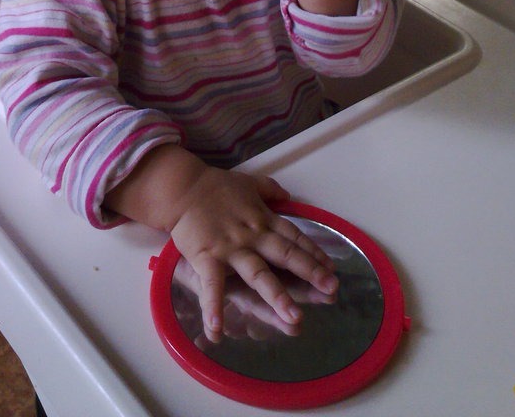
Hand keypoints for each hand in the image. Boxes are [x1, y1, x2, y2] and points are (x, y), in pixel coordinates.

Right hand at [169, 166, 338, 340]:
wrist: (183, 187)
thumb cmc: (215, 186)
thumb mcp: (248, 182)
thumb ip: (269, 190)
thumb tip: (288, 197)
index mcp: (263, 219)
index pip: (294, 237)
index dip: (314, 253)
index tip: (331, 269)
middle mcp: (252, 235)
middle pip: (285, 255)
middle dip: (310, 272)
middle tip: (330, 290)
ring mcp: (231, 248)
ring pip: (258, 274)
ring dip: (277, 295)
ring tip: (294, 317)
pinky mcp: (208, 257)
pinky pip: (213, 285)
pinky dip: (215, 307)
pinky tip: (218, 330)